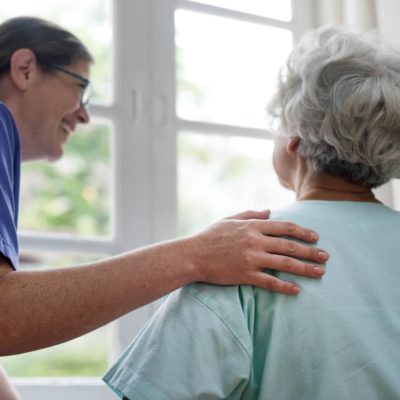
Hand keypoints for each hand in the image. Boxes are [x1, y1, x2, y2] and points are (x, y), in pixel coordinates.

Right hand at [188, 210, 328, 294]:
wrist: (193, 255)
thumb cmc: (210, 236)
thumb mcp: (230, 219)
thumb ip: (251, 214)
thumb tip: (270, 211)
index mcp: (252, 226)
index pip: (284, 227)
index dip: (303, 231)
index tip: (315, 237)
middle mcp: (255, 241)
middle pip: (289, 245)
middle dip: (310, 251)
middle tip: (326, 256)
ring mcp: (251, 258)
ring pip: (284, 263)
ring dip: (305, 268)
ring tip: (320, 272)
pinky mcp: (245, 274)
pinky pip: (269, 281)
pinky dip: (284, 286)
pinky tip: (296, 290)